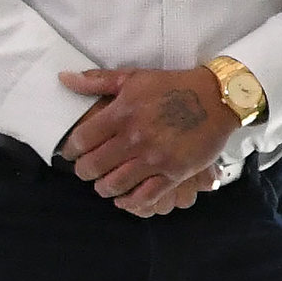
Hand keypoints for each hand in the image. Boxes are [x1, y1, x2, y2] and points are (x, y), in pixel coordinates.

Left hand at [55, 63, 237, 216]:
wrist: (217, 98)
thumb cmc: (174, 86)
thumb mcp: (134, 77)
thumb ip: (97, 81)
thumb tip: (64, 79)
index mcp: (121, 113)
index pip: (81, 140)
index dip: (71, 150)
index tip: (73, 153)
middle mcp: (134, 138)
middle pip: (94, 166)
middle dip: (84, 172)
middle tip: (87, 171)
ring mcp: (155, 158)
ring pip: (115, 184)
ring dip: (104, 188)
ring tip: (104, 185)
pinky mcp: (174, 173)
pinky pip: (145, 197)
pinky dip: (130, 202)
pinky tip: (124, 199)